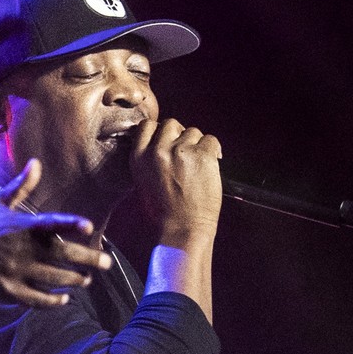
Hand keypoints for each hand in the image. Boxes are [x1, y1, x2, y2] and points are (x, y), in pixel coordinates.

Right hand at [0, 159, 112, 306]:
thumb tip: (36, 163)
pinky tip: (65, 298)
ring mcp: (15, 272)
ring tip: (87, 280)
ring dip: (74, 280)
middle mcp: (21, 250)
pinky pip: (36, 299)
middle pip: (61, 256)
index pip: (50, 224)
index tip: (89, 228)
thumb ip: (21, 187)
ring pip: (53, 279)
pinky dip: (53, 300)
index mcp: (20, 227)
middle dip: (88, 260)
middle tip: (107, 263)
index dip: (70, 225)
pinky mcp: (8, 291)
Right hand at [128, 118, 222, 246]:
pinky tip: (212, 164)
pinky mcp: (202, 156)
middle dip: (179, 135)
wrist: (181, 229)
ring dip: (197, 144)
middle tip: (185, 151)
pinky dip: (213, 151)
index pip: (147, 125)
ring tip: (198, 165)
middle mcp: (158, 150)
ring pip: (193, 131)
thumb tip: (161, 145)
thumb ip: (148, 160)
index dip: (159, 130)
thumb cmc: (162, 213)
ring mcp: (180, 151)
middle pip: (171, 124)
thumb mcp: (142, 182)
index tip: (167, 139)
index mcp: (139, 157)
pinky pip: (211, 140)